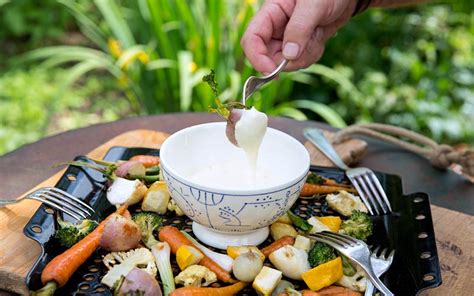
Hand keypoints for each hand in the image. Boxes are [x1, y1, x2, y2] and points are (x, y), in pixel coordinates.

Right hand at [241, 0, 355, 71]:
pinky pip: (300, 61)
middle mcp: (275, 27)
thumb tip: (288, 56)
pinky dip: (311, 54)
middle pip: (268, 56)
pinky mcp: (299, 45)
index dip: (257, 58)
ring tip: (317, 35)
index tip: (271, 72)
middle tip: (307, 49)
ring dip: (304, 56)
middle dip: (287, 60)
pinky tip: (319, 38)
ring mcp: (286, 38)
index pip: (251, 39)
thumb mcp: (314, 4)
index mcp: (271, 13)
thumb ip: (300, 28)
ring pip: (285, 62)